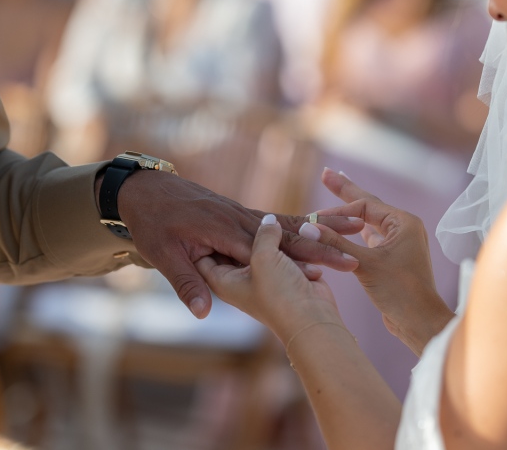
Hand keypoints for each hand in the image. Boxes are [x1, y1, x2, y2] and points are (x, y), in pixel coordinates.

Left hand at [97, 170, 360, 318]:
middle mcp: (239, 221)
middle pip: (289, 231)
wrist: (148, 191)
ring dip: (323, 224)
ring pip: (291, 221)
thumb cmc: (153, 225)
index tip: (327, 267)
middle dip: (323, 238)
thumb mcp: (163, 255)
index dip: (298, 257)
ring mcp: (244, 215)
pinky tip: (331, 219)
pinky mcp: (245, 214)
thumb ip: (187, 283)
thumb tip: (202, 315)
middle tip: (357, 238)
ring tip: (358, 221)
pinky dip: (307, 220)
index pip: (267, 248)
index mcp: (223, 232)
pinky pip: (281, 217)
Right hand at [302, 168, 453, 355]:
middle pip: (367, 206)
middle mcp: (403, 228)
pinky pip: (369, 238)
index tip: (315, 218)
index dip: (338, 210)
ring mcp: (399, 243)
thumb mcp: (364, 264)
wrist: (420, 322)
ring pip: (368, 222)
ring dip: (349, 214)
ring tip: (334, 192)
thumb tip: (308, 227)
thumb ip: (336, 243)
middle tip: (327, 174)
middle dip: (345, 191)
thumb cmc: (399, 291)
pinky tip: (345, 227)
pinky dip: (354, 232)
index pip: (364, 206)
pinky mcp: (392, 258)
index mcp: (403, 222)